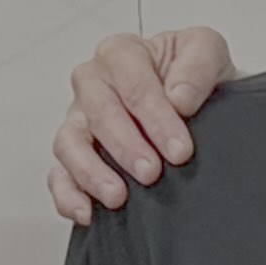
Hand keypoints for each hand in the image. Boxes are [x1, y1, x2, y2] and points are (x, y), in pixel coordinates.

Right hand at [50, 29, 238, 221]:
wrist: (195, 102)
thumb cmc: (191, 77)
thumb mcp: (207, 52)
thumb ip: (197, 66)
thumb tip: (179, 98)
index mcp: (121, 54)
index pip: (132, 83)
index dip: (156, 118)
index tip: (180, 149)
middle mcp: (93, 83)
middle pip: (99, 113)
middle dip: (126, 147)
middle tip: (151, 173)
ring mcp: (79, 119)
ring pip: (69, 143)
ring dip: (91, 172)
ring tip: (117, 197)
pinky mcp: (73, 154)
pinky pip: (58, 174)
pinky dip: (68, 195)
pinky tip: (86, 212)